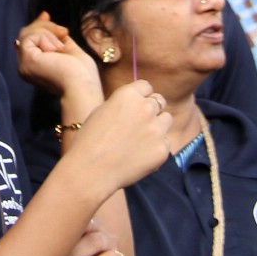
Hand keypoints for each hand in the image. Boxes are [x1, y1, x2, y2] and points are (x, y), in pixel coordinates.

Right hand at [15, 12, 101, 110]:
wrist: (83, 87)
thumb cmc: (81, 74)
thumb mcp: (68, 50)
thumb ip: (55, 38)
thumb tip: (44, 16)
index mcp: (33, 68)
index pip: (28, 41)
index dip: (36, 26)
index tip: (46, 15)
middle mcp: (24, 67)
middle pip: (26, 34)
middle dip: (44, 27)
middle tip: (64, 31)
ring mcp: (23, 64)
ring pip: (27, 33)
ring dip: (49, 33)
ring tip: (63, 47)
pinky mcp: (26, 59)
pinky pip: (30, 36)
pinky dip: (46, 37)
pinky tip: (57, 50)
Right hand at [73, 80, 171, 196]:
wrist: (92, 169)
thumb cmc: (90, 139)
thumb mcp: (103, 110)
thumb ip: (123, 104)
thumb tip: (135, 104)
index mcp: (129, 94)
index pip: (146, 86)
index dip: (141, 96)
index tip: (136, 106)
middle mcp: (146, 108)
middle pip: (159, 101)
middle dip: (152, 109)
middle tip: (141, 123)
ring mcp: (156, 129)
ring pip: (166, 120)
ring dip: (158, 126)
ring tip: (142, 139)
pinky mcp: (162, 149)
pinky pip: (165, 143)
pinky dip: (156, 148)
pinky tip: (140, 156)